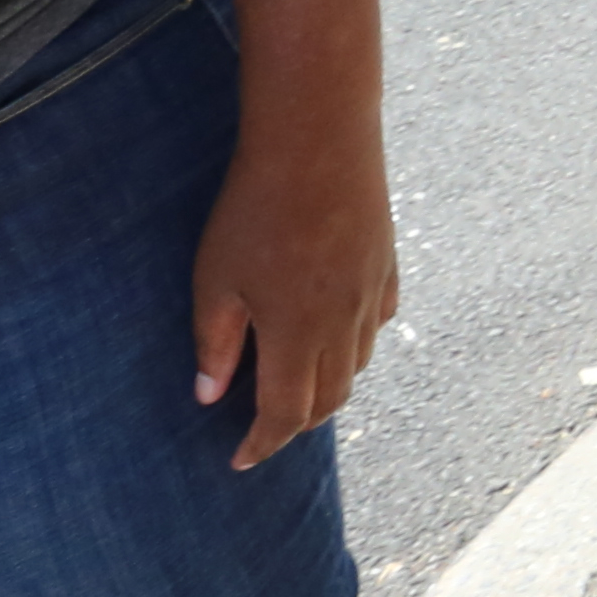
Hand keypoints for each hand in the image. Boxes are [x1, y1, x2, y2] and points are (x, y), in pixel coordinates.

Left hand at [188, 103, 399, 471]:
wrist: (319, 137)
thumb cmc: (256, 206)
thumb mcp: (216, 277)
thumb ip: (215, 341)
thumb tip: (209, 394)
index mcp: (297, 333)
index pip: (285, 413)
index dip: (261, 443)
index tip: (238, 459)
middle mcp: (344, 323)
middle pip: (329, 399)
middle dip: (295, 423)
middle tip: (264, 426)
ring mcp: (372, 293)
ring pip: (357, 364)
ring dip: (327, 385)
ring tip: (296, 382)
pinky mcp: (387, 263)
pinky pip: (378, 323)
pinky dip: (356, 344)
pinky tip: (333, 330)